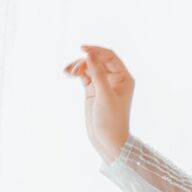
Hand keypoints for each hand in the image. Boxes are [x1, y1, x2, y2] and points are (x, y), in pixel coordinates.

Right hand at [62, 44, 134, 163]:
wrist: (107, 141)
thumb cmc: (112, 121)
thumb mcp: (105, 96)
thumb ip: (98, 74)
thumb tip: (90, 54)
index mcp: (124, 78)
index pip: (110, 57)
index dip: (96, 51)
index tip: (82, 49)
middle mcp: (114, 79)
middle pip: (97, 60)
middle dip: (84, 62)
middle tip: (73, 71)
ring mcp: (102, 84)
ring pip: (89, 67)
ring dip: (78, 67)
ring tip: (68, 73)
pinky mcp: (92, 90)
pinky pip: (83, 75)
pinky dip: (76, 73)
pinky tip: (67, 74)